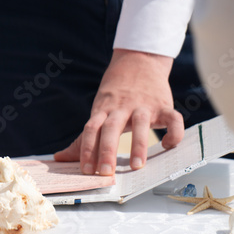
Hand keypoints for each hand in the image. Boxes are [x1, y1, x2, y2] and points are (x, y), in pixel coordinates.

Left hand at [54, 49, 183, 174]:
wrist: (138, 60)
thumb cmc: (115, 94)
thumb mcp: (98, 111)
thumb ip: (83, 139)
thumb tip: (60, 158)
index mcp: (103, 110)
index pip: (91, 129)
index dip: (87, 149)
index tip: (86, 170)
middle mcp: (121, 108)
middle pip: (111, 128)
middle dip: (107, 150)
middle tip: (105, 172)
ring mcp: (143, 105)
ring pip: (141, 124)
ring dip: (139, 145)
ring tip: (136, 166)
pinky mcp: (163, 105)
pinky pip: (172, 118)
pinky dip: (173, 132)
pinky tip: (166, 145)